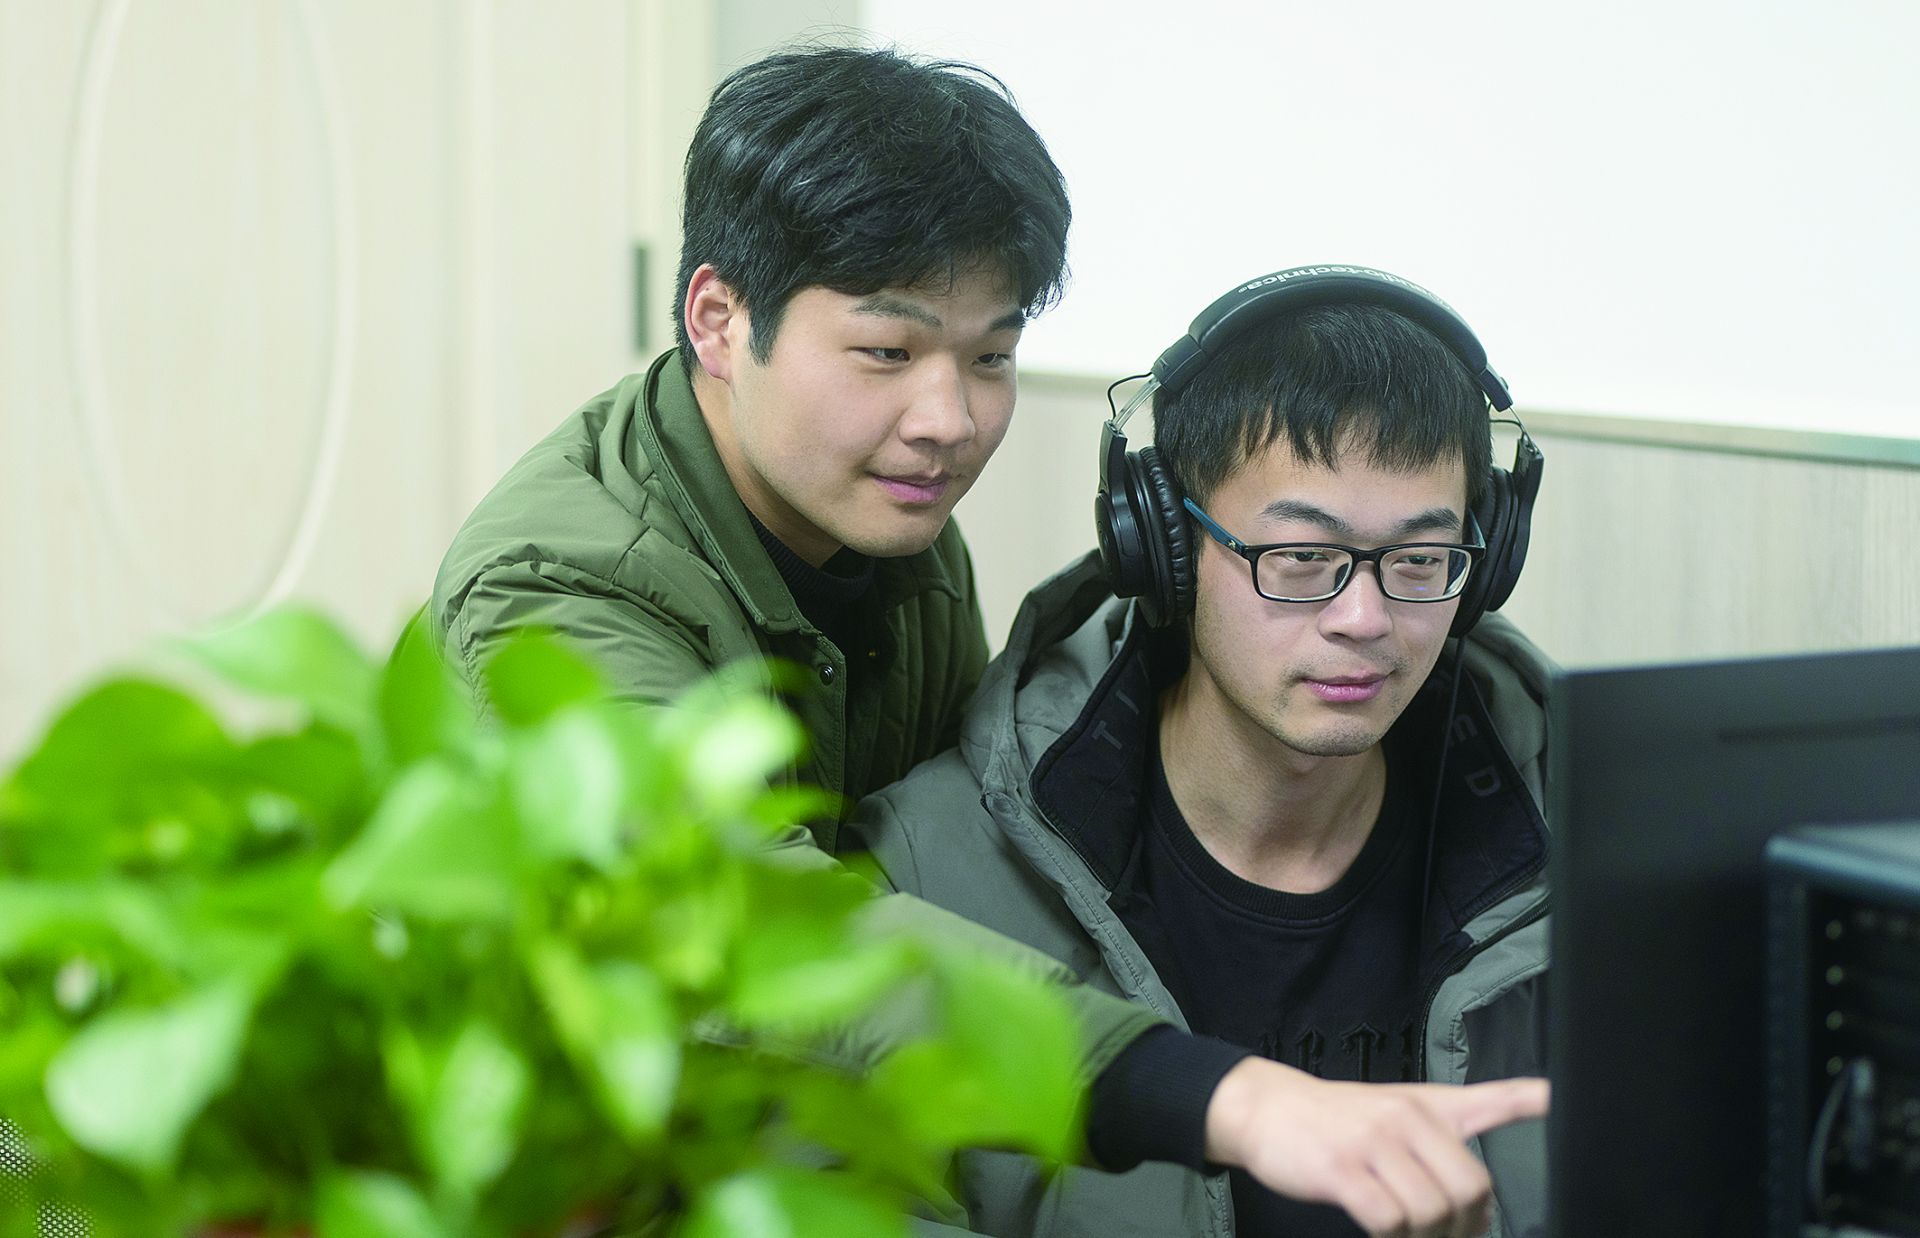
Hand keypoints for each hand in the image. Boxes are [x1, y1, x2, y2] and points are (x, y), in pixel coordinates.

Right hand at [1203, 1057, 1548, 1237]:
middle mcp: (1407, 1118)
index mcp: (1428, 1105)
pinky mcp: (1341, 1169)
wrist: (1267, 1108)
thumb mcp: (1396, 1109)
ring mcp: (1374, 1143)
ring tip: (1408, 1235)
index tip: (1561, 1101)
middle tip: (1449, 1236)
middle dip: (1466, 1226)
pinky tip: (1382, 1232)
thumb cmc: (1338, 1119)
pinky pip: (1388, 1220)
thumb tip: (1476, 1199)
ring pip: (1431, 1211)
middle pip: (1470, 1186)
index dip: (1534, 1101)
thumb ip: (1443, 1137)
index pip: (1494, 1099)